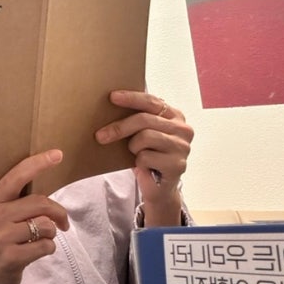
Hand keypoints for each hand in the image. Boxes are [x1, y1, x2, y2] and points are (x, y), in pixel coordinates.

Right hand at [0, 149, 68, 283]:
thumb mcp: (0, 215)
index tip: (57, 154)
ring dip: (52, 233)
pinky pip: (46, 246)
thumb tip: (50, 188)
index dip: (38, 163)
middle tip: (63, 222)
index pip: (17, 176)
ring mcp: (1, 237)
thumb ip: (19, 201)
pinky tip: (37, 251)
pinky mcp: (11, 257)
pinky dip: (49, 248)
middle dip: (58, 212)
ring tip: (41, 238)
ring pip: (45, 225)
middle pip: (40, 203)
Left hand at [95, 91, 193, 226]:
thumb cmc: (148, 155)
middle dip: (119, 127)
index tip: (112, 97)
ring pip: (144, 137)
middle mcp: (183, 129)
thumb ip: (138, 118)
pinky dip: (139, 162)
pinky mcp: (177, 165)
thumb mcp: (144, 133)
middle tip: (100, 135)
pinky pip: (146, 157)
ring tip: (135, 153)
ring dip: (133, 147)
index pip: (152, 101)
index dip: (131, 98)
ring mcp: (182, 147)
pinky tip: (145, 166)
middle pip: (145, 120)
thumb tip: (111, 105)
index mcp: (175, 116)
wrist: (159, 187)